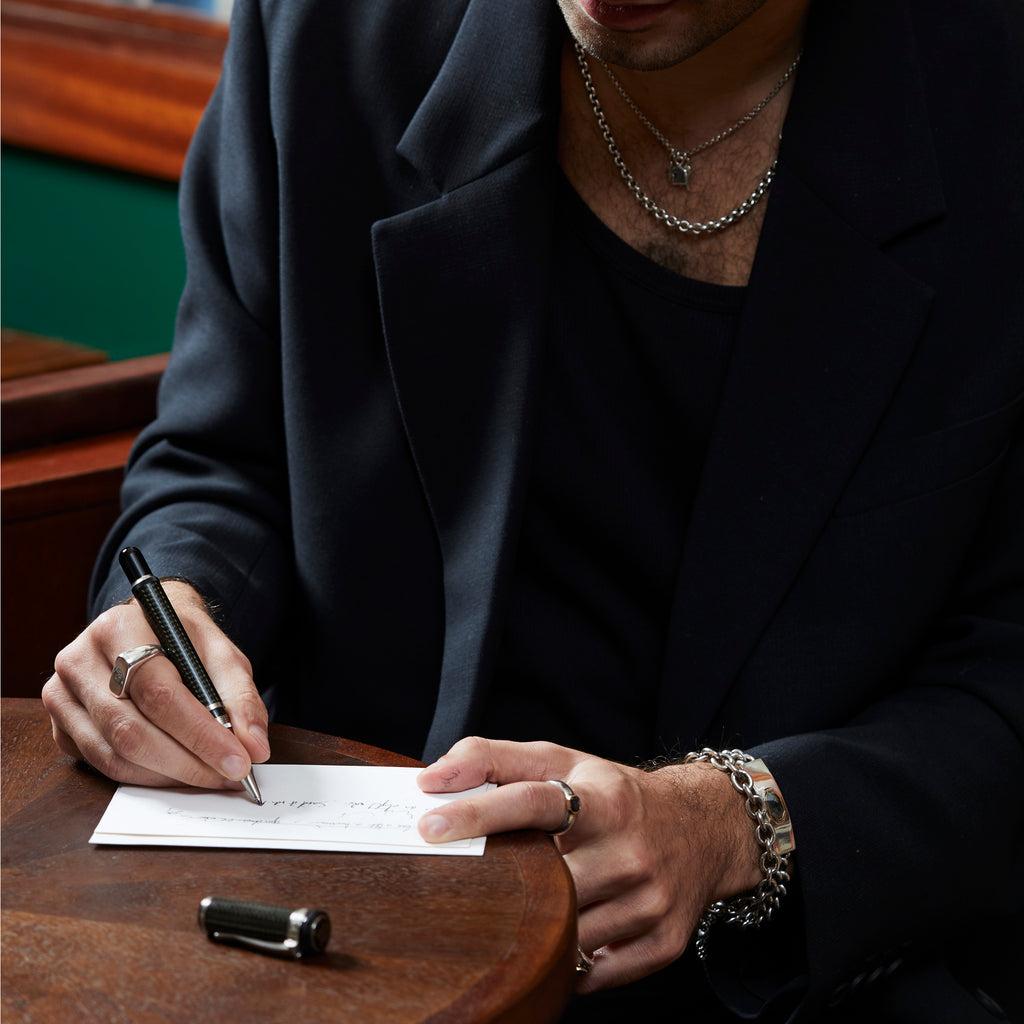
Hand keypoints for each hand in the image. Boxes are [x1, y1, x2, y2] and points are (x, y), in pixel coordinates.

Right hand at [42, 582, 269, 789]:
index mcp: (119, 629)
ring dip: (169, 776)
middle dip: (187, 763)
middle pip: (131, 730)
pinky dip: (146, 777)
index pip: (158, 692)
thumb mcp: (222, 654)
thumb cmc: (185, 640)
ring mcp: (61, 696)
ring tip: (210, 777)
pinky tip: (177, 773)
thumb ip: (241, 698)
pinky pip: (102, 765)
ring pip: (115, 755)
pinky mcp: (61, 726)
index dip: (200, 733)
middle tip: (228, 777)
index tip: (239, 761)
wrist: (148, 628)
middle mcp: (79, 661)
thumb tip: (255, 748)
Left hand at [416, 737, 760, 992]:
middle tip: (470, 887)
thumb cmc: (617, 795)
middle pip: (546, 880)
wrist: (706, 826)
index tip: (429, 826)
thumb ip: (494, 759)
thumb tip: (431, 777)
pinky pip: (594, 974)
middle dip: (504, 886)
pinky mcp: (663, 943)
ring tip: (520, 911)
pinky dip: (569, 963)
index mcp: (602, 798)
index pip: (532, 801)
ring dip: (534, 929)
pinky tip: (564, 937)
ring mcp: (649, 900)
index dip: (478, 813)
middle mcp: (629, 848)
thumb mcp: (563, 761)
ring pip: (566, 933)